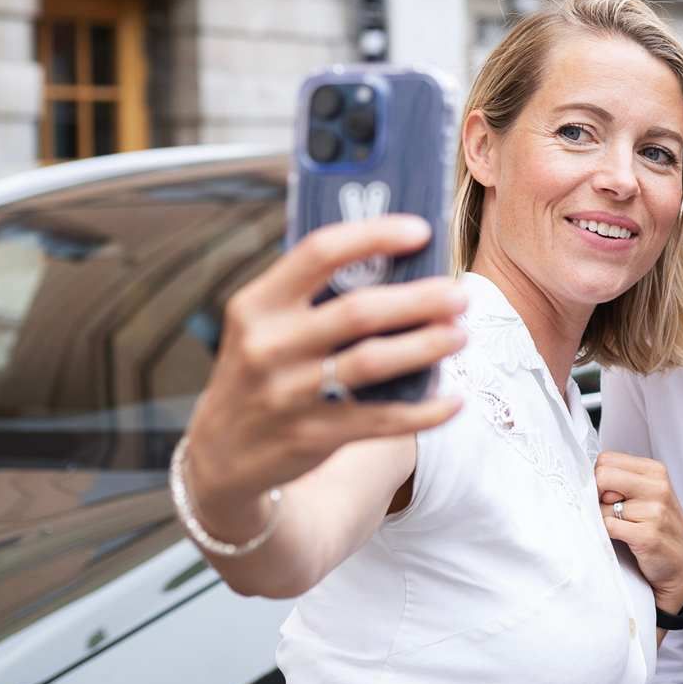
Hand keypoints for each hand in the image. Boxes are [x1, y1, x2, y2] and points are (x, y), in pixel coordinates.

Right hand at [182, 216, 466, 537]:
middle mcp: (269, 345)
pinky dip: (425, 410)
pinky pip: (382, 420)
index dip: (373, 236)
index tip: (420, 230)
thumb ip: (312, 295)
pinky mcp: (313, 435)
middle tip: (459, 295)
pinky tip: (454, 400)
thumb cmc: (261, 370)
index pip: (319, 253)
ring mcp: (290, 393)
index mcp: (258, 304)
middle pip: (359, 311)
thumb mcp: (264, 325)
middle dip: (419, 300)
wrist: (221, 452)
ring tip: (461, 335)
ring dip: (427, 347)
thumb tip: (399, 265)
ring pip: (374, 362)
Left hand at [595, 452, 682, 612]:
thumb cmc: (658, 526)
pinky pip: (609, 527)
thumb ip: (622, 480)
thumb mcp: (648, 493)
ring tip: (624, 529)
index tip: (607, 495)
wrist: (681, 564)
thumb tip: (585, 479)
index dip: (599, 479)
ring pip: (603, 507)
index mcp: (655, 471)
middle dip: (597, 496)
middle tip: (610, 512)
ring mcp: (655, 512)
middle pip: (602, 476)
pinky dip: (608, 535)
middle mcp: (658, 487)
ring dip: (605, 520)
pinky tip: (624, 540)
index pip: (606, 460)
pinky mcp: (648, 537)